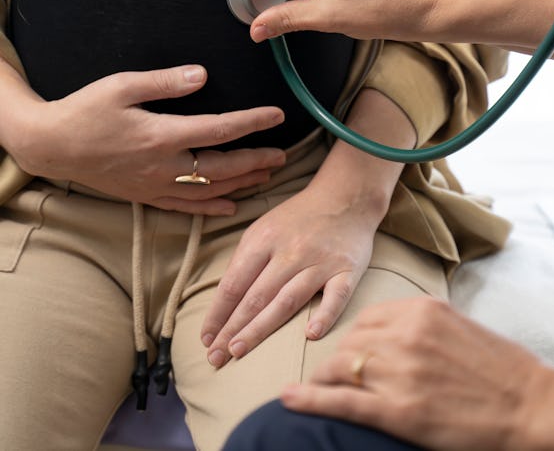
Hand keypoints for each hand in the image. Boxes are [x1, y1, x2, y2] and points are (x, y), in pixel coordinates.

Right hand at [4, 63, 285, 215]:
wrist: (50, 145)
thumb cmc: (85, 111)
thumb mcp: (122, 86)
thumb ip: (165, 82)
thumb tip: (202, 75)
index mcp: (161, 136)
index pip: (219, 130)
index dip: (251, 122)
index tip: (277, 115)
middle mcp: (163, 166)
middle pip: (222, 167)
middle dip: (256, 161)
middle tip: (284, 155)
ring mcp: (155, 185)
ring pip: (209, 190)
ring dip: (241, 184)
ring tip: (266, 175)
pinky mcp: (145, 196)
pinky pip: (185, 206)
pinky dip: (211, 207)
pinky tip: (231, 205)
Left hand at [200, 181, 376, 365]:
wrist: (346, 196)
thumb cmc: (299, 218)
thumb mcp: (265, 227)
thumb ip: (246, 260)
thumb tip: (224, 302)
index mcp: (265, 239)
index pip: (234, 283)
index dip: (217, 313)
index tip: (205, 338)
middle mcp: (291, 251)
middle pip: (256, 296)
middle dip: (232, 328)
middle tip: (214, 357)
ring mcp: (320, 261)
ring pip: (287, 300)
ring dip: (260, 328)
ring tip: (238, 351)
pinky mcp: (347, 269)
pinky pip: (336, 296)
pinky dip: (325, 315)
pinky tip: (310, 334)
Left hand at [280, 298, 549, 450]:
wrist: (531, 405)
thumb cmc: (500, 369)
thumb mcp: (458, 326)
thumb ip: (420, 324)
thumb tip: (386, 333)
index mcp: (422, 309)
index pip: (367, 318)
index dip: (356, 340)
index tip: (353, 354)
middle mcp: (407, 334)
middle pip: (350, 342)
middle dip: (342, 361)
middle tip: (341, 379)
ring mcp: (402, 371)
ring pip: (342, 369)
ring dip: (328, 381)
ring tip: (318, 392)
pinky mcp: (399, 410)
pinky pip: (343, 401)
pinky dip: (311, 400)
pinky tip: (289, 399)